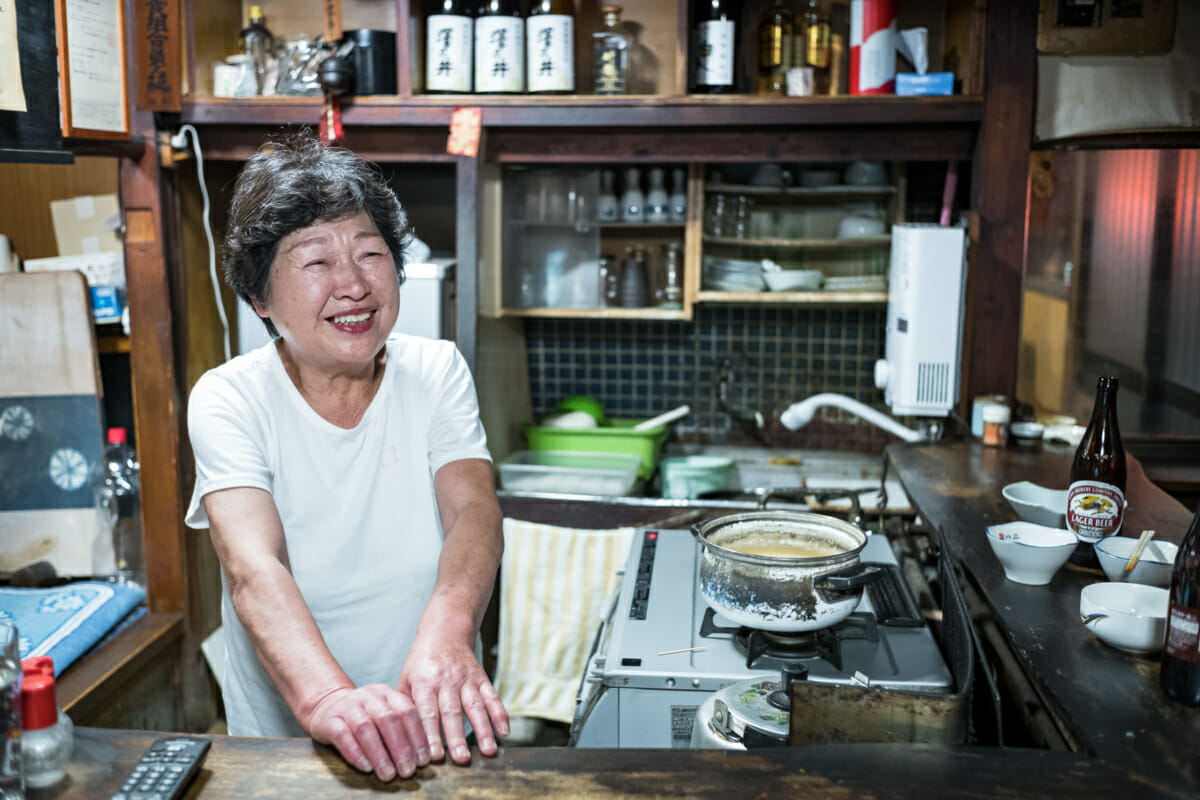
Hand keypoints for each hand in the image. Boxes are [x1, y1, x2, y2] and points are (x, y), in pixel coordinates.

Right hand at [304, 685, 429, 780]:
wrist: (328, 704)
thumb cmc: (365, 715)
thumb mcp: (386, 711)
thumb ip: (403, 725)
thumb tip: (424, 755)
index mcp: (388, 694)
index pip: (407, 712)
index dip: (418, 737)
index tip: (424, 760)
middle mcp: (369, 697)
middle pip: (388, 720)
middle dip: (401, 748)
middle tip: (408, 771)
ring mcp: (348, 707)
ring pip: (366, 728)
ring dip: (380, 754)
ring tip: (388, 774)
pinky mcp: (330, 720)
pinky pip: (343, 736)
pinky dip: (356, 753)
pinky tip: (366, 767)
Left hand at [398, 630, 509, 763]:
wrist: (445, 632)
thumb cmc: (422, 661)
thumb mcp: (406, 678)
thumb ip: (405, 705)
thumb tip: (402, 735)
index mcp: (425, 683)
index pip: (427, 713)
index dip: (431, 735)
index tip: (434, 756)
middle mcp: (446, 681)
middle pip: (452, 712)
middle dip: (457, 737)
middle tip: (461, 759)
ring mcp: (466, 679)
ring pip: (475, 706)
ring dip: (483, 729)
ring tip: (488, 750)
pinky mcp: (481, 678)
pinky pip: (492, 696)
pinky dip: (500, 713)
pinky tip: (505, 731)